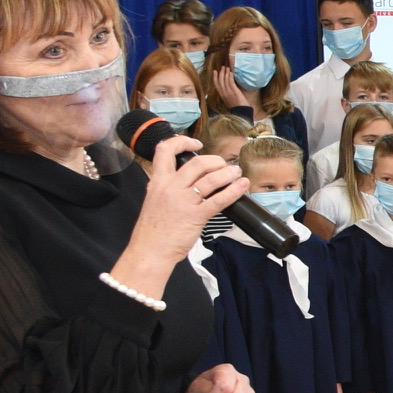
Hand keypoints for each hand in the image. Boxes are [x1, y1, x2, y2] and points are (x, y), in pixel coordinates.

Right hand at [129, 134, 247, 257]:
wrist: (150, 251)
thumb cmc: (153, 230)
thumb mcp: (154, 200)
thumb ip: (168, 187)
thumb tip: (189, 180)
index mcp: (157, 182)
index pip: (165, 150)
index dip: (182, 141)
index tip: (196, 143)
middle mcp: (170, 187)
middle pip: (197, 163)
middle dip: (215, 161)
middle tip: (224, 165)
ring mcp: (183, 201)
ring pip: (211, 178)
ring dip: (228, 173)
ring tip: (237, 173)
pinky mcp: (195, 216)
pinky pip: (219, 200)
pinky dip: (234, 191)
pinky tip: (242, 186)